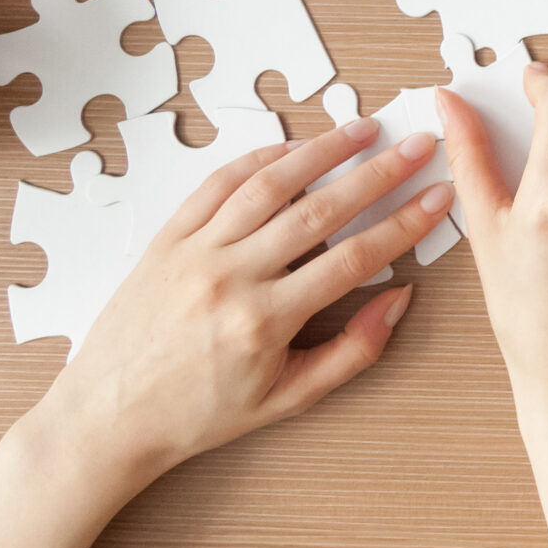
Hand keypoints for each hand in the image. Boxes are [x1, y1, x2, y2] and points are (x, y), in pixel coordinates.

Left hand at [41, 118, 450, 481]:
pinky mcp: (167, 240)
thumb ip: (352, 351)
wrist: (108, 417)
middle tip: (417, 146)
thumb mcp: (286, 400)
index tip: (439, 196)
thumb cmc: (198, 414)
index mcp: (265, 322)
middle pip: (321, 210)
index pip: (355, 258)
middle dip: (379, 173)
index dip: (405, 223)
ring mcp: (195, 253)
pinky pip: (218, 186)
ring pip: (269, 185)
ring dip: (322, 151)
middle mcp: (231, 278)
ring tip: (363, 130)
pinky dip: (259, 160)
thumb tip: (399, 299)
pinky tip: (293, 147)